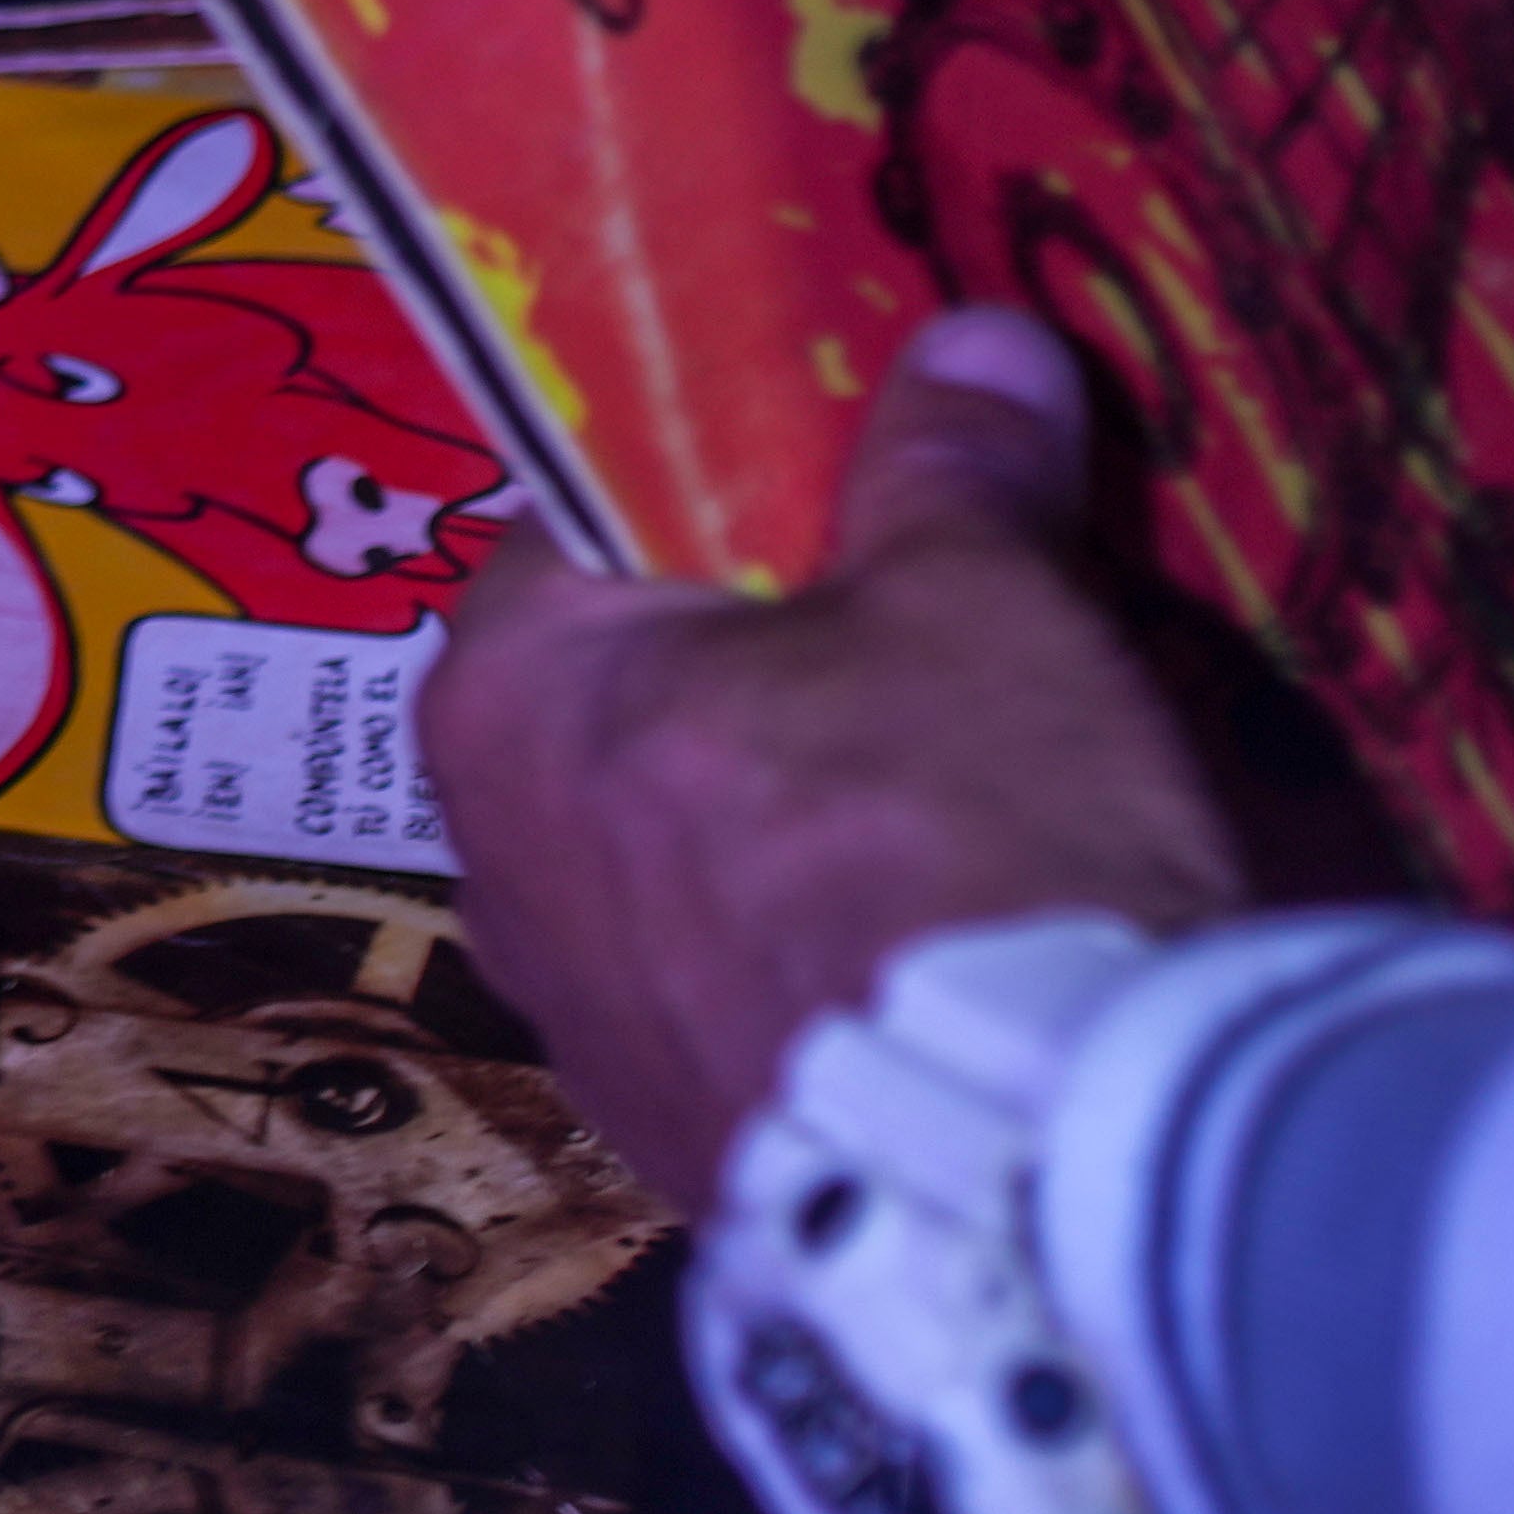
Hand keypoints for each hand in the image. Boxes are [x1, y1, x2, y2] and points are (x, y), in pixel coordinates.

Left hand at [419, 311, 1249, 1205]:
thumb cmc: (953, 833)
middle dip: (744, 674)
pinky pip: (724, 997)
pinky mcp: (665, 1143)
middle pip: (617, 705)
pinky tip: (921, 955)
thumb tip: (972, 339)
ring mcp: (570, 1024)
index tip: (819, 491)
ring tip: (937, 808)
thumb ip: (951, 466)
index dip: (702, 495)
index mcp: (505, 697)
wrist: (1024, 1174)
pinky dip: (804, 962)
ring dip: (772, 828)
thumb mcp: (975, 601)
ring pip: (667, 861)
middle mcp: (489, 863)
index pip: (572, 531)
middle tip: (905, 642)